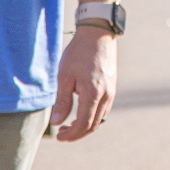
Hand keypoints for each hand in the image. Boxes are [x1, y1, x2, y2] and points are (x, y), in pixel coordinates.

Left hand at [50, 25, 116, 140]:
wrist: (98, 34)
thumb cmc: (78, 53)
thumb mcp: (65, 76)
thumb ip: (62, 101)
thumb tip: (56, 122)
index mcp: (93, 94)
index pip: (84, 124)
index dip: (71, 134)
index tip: (59, 136)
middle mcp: (106, 96)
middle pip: (93, 125)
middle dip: (77, 133)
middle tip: (62, 132)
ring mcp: (111, 92)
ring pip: (100, 119)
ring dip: (85, 126)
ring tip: (69, 123)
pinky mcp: (112, 87)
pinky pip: (104, 110)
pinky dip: (92, 117)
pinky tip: (81, 112)